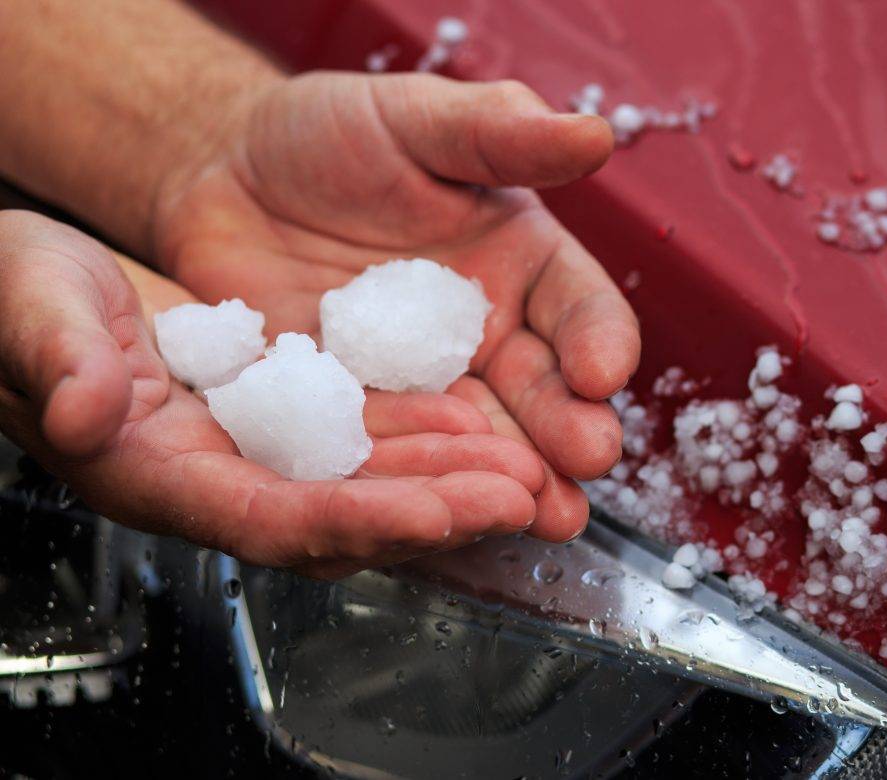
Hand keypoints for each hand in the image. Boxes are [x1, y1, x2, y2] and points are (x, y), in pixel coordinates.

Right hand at [0, 210, 547, 578]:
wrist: (43, 283)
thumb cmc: (17, 295)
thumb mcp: (29, 304)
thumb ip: (55, 356)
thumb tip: (79, 410)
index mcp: (155, 471)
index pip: (269, 517)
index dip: (357, 520)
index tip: (439, 513)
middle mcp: (218, 476)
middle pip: (342, 514)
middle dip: (436, 510)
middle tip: (525, 497)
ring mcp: (255, 449)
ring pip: (366, 481)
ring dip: (449, 479)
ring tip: (528, 469)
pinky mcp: (280, 416)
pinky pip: (362, 438)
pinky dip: (423, 436)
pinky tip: (479, 422)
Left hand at [154, 73, 640, 541]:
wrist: (225, 175)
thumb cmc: (330, 134)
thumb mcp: (415, 120)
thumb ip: (499, 131)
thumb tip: (594, 133)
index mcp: (521, 265)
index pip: (579, 308)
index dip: (598, 339)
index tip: (603, 372)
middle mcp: (486, 335)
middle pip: (542, 390)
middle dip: (568, 429)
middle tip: (586, 463)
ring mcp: (424, 385)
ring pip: (479, 438)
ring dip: (511, 477)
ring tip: (540, 515)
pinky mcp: (360, 417)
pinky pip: (392, 454)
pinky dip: (416, 484)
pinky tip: (439, 513)